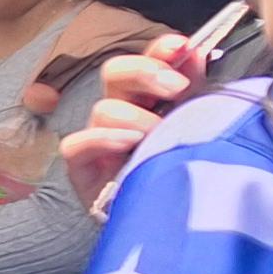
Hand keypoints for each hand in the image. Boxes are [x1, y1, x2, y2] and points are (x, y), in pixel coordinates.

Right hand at [60, 37, 215, 211]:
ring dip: (133, 117)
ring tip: (155, 135)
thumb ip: (196, 92)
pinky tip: (128, 145)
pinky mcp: (82, 167)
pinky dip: (101, 140)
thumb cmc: (176, 175)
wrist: (164, 227)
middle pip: (116, 72)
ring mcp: (100, 140)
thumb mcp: (193, 129)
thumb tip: (196, 54)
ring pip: (102, 109)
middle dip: (145, 72)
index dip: (160, 49)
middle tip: (175, 89)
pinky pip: (76, 144)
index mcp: (150, 99)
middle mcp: (122, 113)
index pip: (148, 61)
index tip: (182, 46)